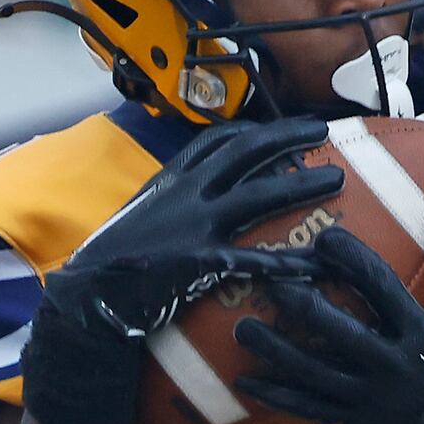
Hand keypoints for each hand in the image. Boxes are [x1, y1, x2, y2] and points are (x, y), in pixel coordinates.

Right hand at [43, 116, 343, 338]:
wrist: (87, 296)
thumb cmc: (109, 263)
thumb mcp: (138, 217)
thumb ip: (168, 205)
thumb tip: (190, 205)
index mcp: (169, 180)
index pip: (214, 141)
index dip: (251, 130)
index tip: (276, 127)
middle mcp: (185, 193)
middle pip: (246, 153)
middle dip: (287, 136)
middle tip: (323, 129)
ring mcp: (194, 225)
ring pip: (259, 194)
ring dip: (300, 184)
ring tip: (336, 179)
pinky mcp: (200, 261)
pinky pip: (252, 259)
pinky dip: (285, 264)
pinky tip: (314, 267)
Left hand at [235, 211, 423, 423]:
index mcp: (418, 331)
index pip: (382, 288)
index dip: (354, 261)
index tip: (325, 239)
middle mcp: (391, 363)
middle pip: (340, 332)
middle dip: (303, 309)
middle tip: (271, 286)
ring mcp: (368, 395)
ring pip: (314, 373)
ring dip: (276, 352)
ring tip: (242, 330)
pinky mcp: (352, 417)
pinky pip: (308, 408)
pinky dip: (276, 396)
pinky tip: (244, 382)